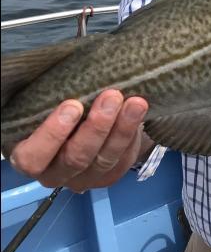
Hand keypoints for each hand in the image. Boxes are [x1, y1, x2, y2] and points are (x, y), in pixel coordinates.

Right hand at [9, 90, 149, 192]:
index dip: (52, 134)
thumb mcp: (50, 105)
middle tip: (112, 97)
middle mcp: (54, 173)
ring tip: (135, 103)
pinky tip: (138, 114)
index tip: (73, 105)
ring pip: (104, 161)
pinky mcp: (107, 177)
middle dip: (97, 127)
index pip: (33, 157)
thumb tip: (75, 72)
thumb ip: (55, 99)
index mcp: (30, 155)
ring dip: (122, 130)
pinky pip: (122, 161)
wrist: (86, 122)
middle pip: (75, 158)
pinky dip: (132, 137)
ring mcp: (82, 179)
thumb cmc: (62, 110)